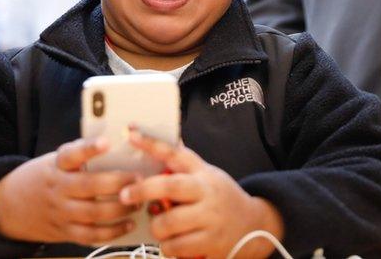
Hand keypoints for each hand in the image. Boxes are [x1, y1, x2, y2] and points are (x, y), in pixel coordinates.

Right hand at [0, 137, 138, 244]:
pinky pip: (91, 235)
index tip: (106, 141)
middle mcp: (58, 188)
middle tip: (138, 178)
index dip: (89, 148)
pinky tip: (128, 224)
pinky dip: (113, 232)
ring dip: (120, 208)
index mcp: (56, 165)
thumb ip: (80, 156)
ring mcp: (60, 212)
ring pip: (94, 213)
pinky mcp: (64, 231)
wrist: (11, 205)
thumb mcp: (55, 161)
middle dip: (118, 183)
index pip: (72, 154)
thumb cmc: (46, 177)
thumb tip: (118, 149)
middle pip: (90, 186)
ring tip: (138, 201)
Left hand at [119, 131, 284, 258]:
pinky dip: (168, 247)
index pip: (176, 155)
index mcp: (203, 176)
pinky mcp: (211, 246)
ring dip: (156, 227)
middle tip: (125, 196)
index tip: (131, 135)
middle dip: (142, 191)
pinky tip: (173, 242)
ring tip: (160, 226)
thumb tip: (157, 137)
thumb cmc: (221, 197)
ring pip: (168, 224)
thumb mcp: (207, 174)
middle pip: (169, 189)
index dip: (152, 144)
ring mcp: (211, 222)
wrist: (255, 226)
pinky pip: (176, 248)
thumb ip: (182, 161)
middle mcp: (208, 196)